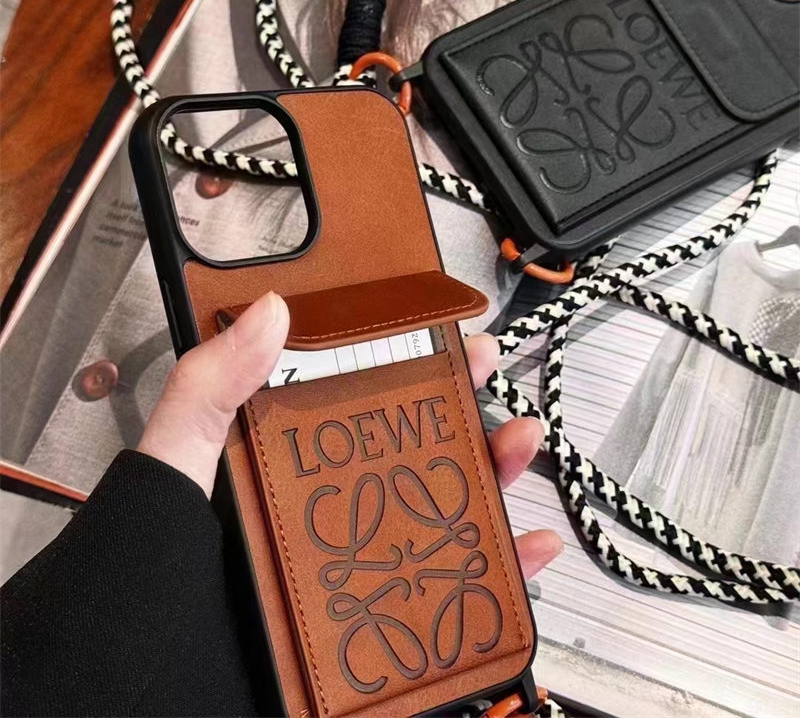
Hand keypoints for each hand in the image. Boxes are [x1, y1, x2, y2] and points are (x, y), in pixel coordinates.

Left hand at [139, 292, 561, 578]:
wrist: (155, 682)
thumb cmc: (154, 573)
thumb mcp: (179, 463)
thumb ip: (211, 387)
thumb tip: (266, 311)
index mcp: (291, 464)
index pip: (357, 400)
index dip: (403, 361)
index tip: (439, 331)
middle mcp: (333, 507)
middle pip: (414, 446)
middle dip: (460, 404)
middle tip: (484, 370)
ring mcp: (364, 560)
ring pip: (447, 508)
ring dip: (492, 472)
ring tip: (516, 442)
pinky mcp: (387, 618)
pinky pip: (462, 591)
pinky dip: (505, 568)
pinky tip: (525, 544)